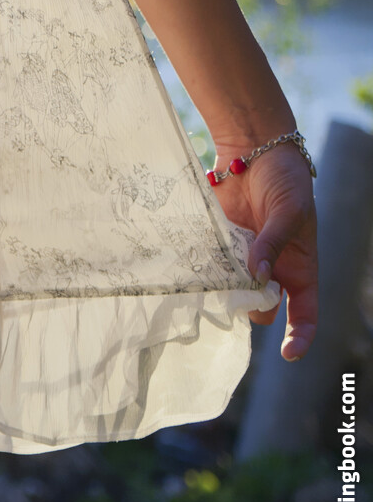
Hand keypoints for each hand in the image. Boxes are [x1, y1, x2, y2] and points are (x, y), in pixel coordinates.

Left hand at [209, 143, 317, 359]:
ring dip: (224, 289)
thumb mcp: (288, 212)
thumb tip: (258, 276)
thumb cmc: (286, 181)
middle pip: (260, 307)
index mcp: (299, 267)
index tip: (288, 353)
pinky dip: (205, 268)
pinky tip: (196, 262)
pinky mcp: (219, 242)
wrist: (254, 148)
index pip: (304, 313)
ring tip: (215, 278)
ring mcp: (243, 257)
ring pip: (233, 290)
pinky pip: (211, 264)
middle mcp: (271, 269)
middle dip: (250, 306)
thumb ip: (273, 243)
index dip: (299, 336)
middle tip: (239, 290)